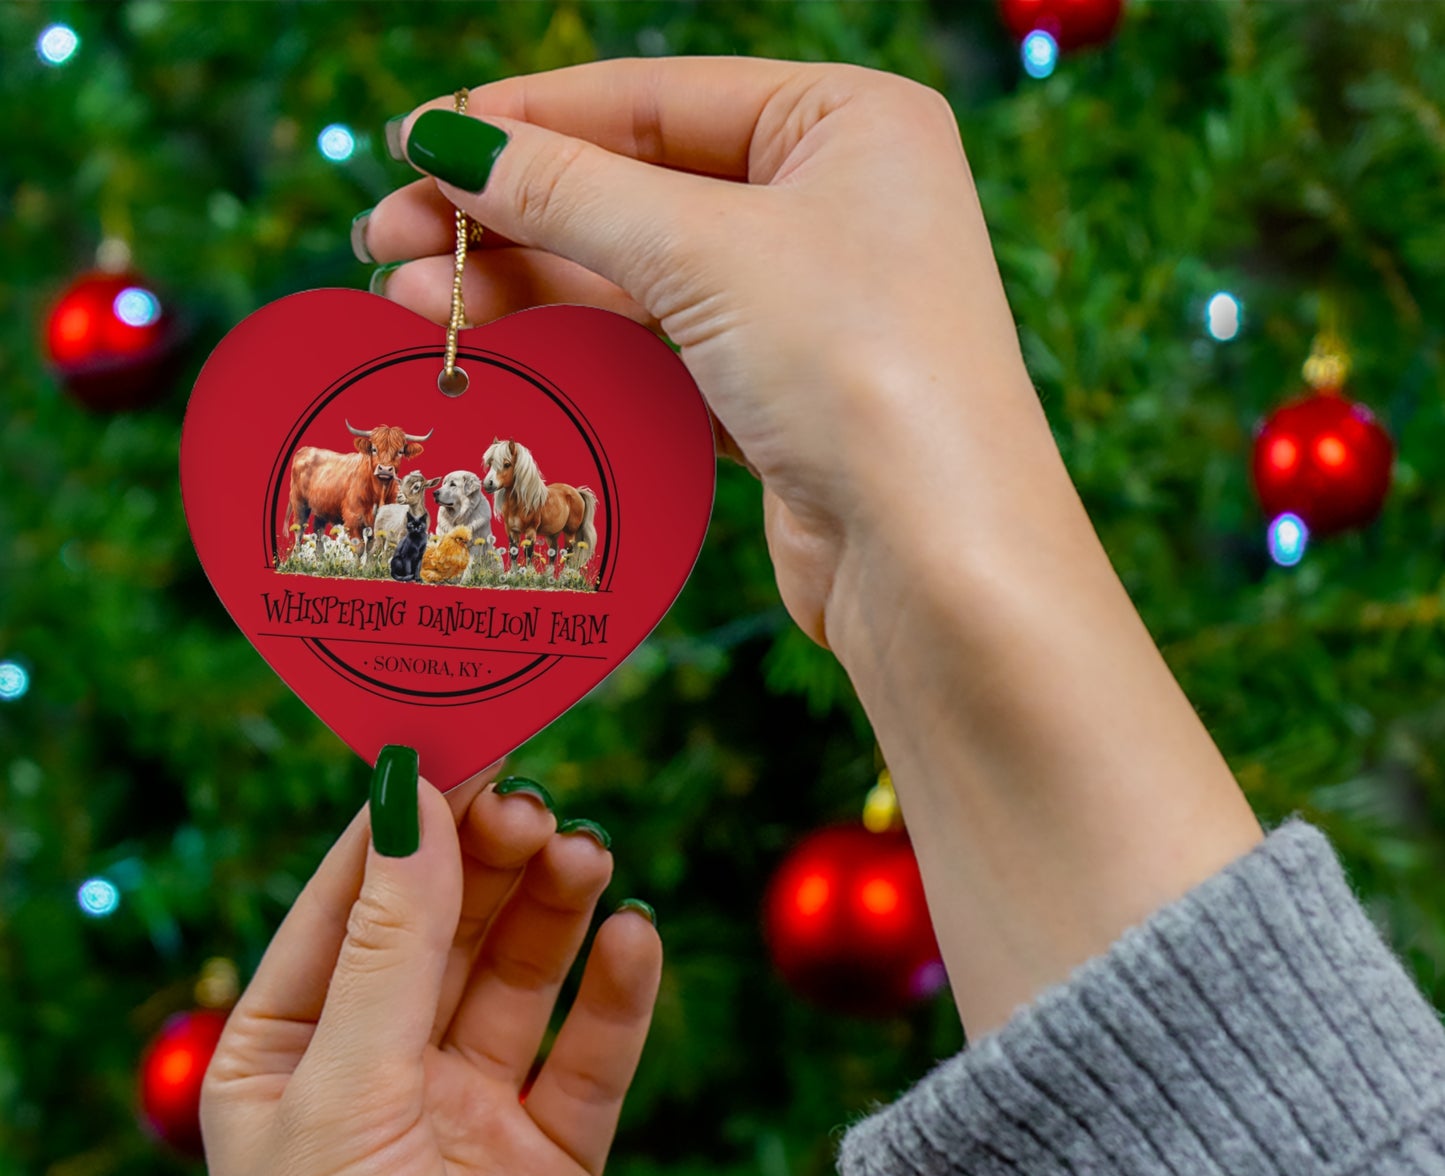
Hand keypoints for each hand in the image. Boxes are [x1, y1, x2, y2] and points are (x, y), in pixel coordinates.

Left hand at [201, 767, 660, 1175]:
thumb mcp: (346, 1095)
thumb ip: (391, 946)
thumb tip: (410, 798)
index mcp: (289, 1052)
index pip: (350, 901)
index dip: (405, 820)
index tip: (463, 740)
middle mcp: (379, 1072)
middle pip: (446, 927)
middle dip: (489, 861)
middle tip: (538, 806)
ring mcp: (468, 1113)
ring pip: (521, 978)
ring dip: (555, 911)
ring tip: (589, 857)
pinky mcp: (552, 1159)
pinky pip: (591, 1056)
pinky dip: (617, 995)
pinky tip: (635, 940)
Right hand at [360, 57, 1054, 652]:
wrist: (936, 560)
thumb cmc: (858, 368)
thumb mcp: (703, 252)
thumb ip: (568, 190)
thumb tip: (447, 140)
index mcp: (847, 122)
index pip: (655, 98)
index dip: (526, 118)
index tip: (415, 140)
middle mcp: (834, 205)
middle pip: (636, 189)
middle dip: (508, 215)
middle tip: (385, 238)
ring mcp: (808, 306)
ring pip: (639, 278)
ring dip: (527, 287)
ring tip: (408, 301)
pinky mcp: (781, 397)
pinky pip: (660, 352)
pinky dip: (582, 349)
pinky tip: (499, 347)